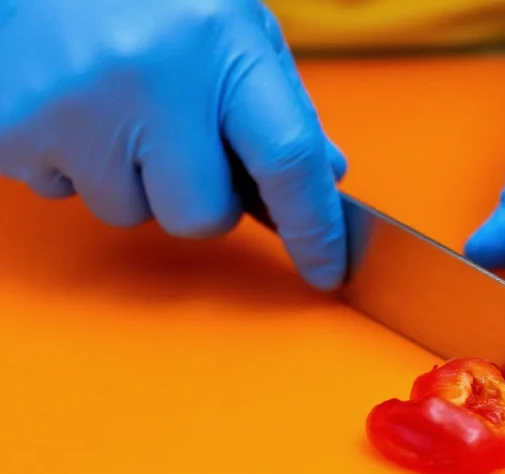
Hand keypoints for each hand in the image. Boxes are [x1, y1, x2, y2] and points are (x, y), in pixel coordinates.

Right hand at [0, 0, 346, 289]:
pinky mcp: (16, 130)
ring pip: (133, 215)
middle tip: (179, 140)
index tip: (326, 268)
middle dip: (204, 199)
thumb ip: (284, 102)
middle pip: (206, 217)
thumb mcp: (232, 27)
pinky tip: (73, 111)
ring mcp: (76, 107)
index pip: (289, 159)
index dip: (314, 226)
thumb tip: (326, 174)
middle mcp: (152, 76)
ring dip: (135, 182)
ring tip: (115, 109)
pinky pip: (67, 197)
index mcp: (220, 42)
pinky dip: (77, 168)